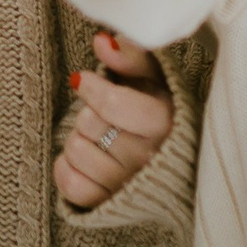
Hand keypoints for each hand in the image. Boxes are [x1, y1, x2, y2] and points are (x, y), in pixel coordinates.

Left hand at [58, 29, 173, 210]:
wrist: (179, 166)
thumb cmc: (164, 113)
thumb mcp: (157, 78)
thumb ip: (132, 57)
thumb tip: (102, 41)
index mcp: (164, 124)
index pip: (111, 103)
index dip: (91, 87)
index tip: (86, 81)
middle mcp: (147, 158)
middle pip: (89, 124)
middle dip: (89, 112)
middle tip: (105, 115)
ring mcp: (127, 185)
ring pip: (76, 151)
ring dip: (78, 138)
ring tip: (99, 136)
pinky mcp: (108, 205)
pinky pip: (69, 182)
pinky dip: (67, 166)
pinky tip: (85, 156)